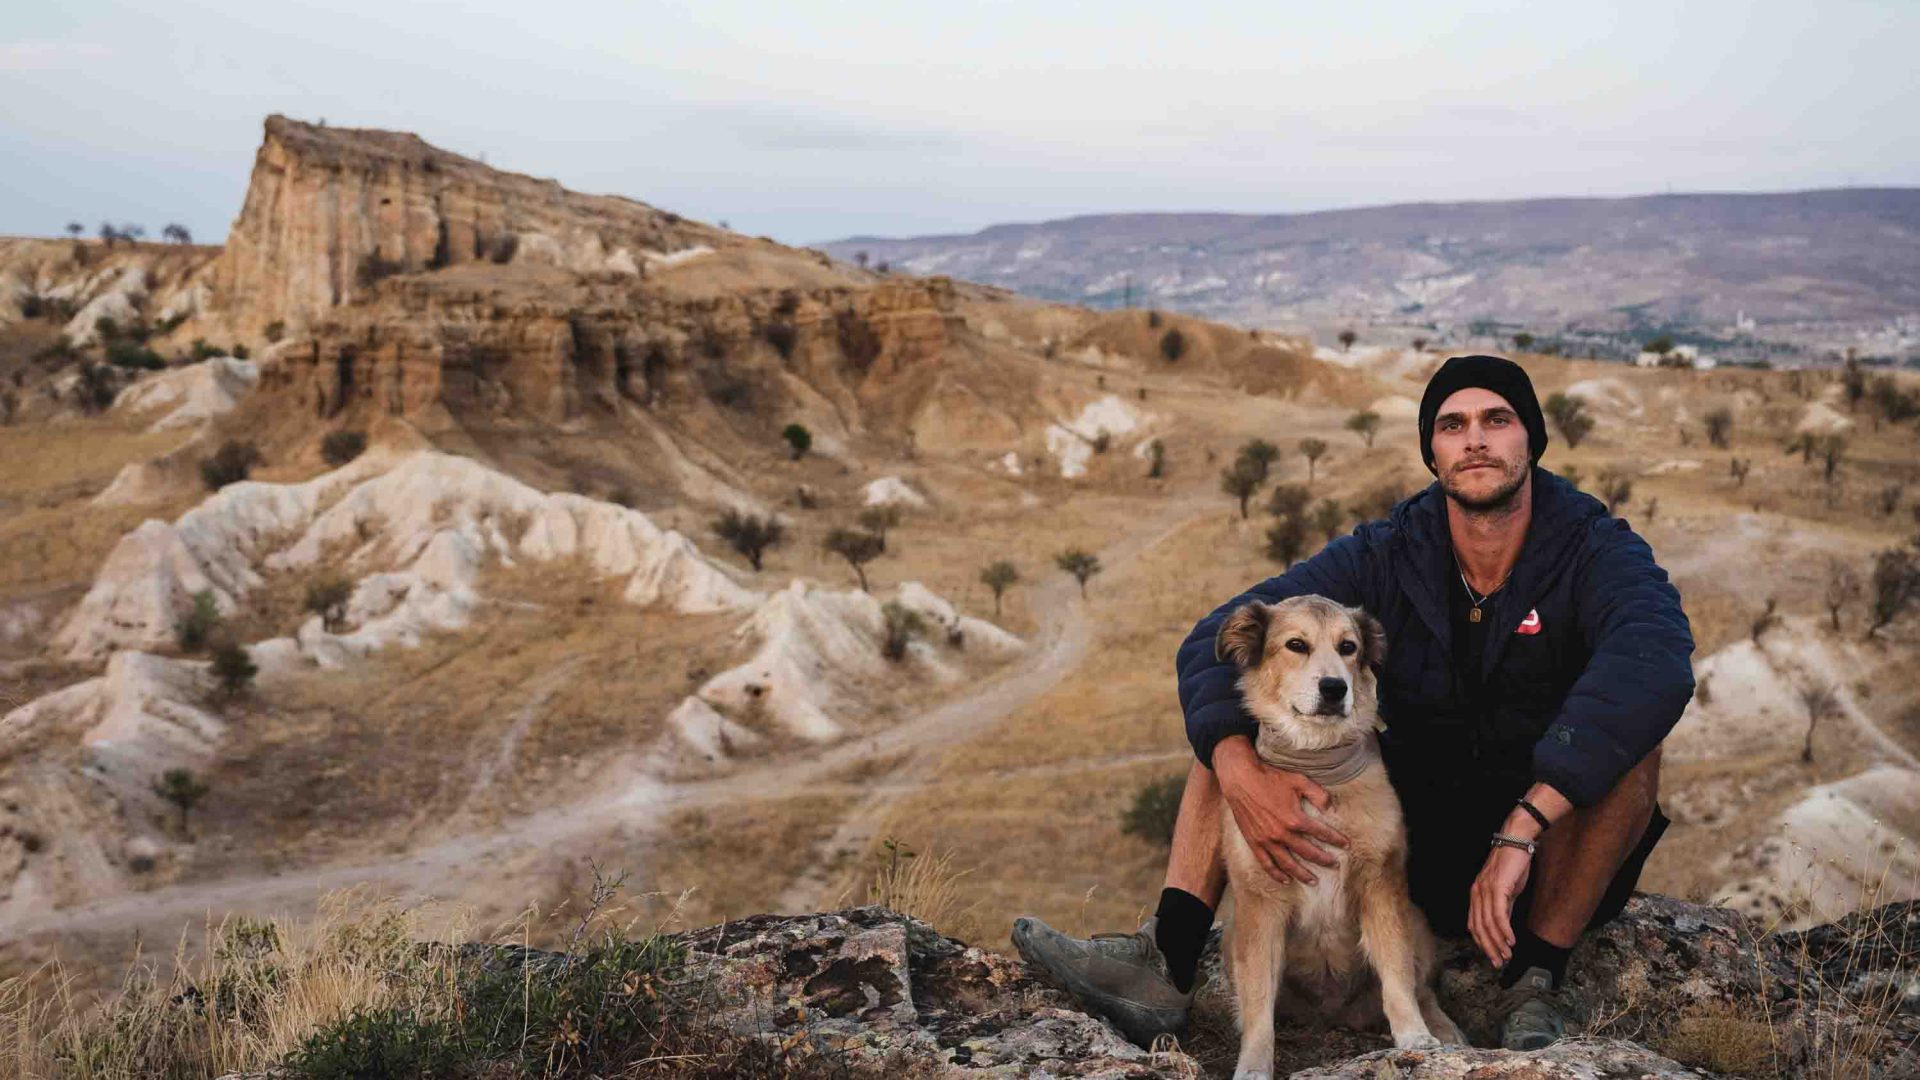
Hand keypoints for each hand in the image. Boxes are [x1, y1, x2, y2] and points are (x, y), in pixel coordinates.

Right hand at [1214, 736, 1349, 885]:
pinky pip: (1266, 864)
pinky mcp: (1254, 842)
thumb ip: (1318, 794)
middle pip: (1308, 853)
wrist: (1240, 779)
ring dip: (1303, 874)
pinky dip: (1276, 874)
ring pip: (1288, 864)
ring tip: (1314, 881)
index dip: (1336, 839)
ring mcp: (1267, 840)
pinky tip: (1285, 880)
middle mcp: (1282, 834)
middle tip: (1335, 865)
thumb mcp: (1298, 780)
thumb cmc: (1270, 777)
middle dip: (1324, 860)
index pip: (1321, 833)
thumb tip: (1331, 808)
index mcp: (1295, 819)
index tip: (1346, 845)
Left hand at [1469, 844, 1531, 967]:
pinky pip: (1498, 914)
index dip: (1482, 943)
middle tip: (1499, 962)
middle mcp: (1476, 893)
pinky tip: (1510, 940)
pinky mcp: (1497, 887)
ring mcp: (1485, 890)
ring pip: (1488, 924)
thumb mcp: (1507, 889)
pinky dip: (1504, 930)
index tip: (1493, 956)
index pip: (1474, 924)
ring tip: (1507, 955)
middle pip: (1479, 928)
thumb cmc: (1513, 864)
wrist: (1517, 840)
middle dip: (1489, 948)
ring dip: (1498, 943)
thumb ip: (1503, 906)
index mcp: (1476, 894)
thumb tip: (1504, 925)